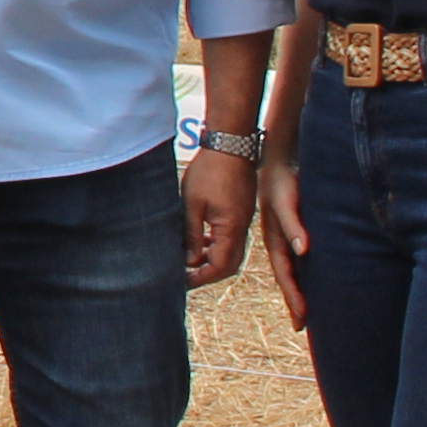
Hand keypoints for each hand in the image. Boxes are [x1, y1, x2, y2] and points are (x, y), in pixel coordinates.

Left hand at [178, 146, 254, 288]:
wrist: (231, 144)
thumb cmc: (209, 171)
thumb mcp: (192, 205)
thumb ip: (191, 235)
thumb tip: (189, 261)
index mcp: (231, 228)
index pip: (220, 267)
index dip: (201, 277)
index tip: (182, 282)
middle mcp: (242, 228)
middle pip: (229, 264)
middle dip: (207, 273)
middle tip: (185, 276)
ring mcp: (244, 219)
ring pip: (230, 251)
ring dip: (211, 258)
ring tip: (188, 258)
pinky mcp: (241, 211)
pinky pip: (230, 236)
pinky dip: (215, 243)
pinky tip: (200, 239)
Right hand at [254, 152, 310, 334]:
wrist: (277, 159)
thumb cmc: (282, 179)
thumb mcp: (286, 201)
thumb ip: (293, 226)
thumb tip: (303, 250)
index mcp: (275, 240)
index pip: (286, 276)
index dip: (294, 297)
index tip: (302, 319)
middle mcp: (279, 242)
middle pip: (287, 278)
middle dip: (294, 301)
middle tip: (302, 325)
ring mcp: (285, 237)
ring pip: (292, 269)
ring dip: (298, 289)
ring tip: (305, 308)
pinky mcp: (293, 229)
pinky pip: (297, 258)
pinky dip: (302, 272)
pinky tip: (310, 276)